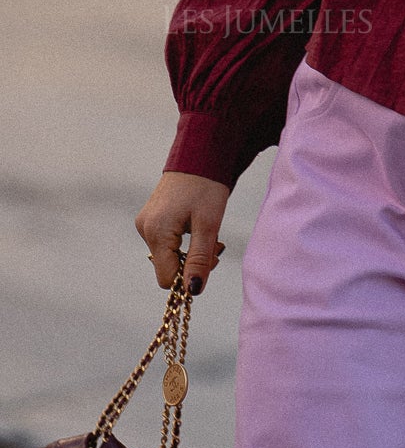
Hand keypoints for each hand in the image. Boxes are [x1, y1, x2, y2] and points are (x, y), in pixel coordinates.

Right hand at [137, 172, 229, 293]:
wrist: (199, 156)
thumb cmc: (206, 187)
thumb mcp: (208, 225)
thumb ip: (200, 259)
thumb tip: (192, 291)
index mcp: (156, 232)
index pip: (166, 278)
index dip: (189, 277)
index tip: (212, 260)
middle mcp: (144, 229)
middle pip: (168, 267)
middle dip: (194, 262)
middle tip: (216, 244)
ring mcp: (145, 224)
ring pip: (169, 256)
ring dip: (191, 251)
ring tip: (208, 230)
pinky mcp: (151, 219)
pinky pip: (167, 243)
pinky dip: (184, 241)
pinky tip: (196, 226)